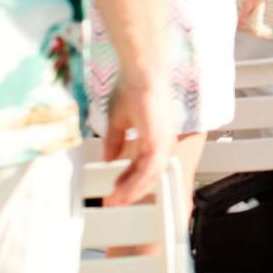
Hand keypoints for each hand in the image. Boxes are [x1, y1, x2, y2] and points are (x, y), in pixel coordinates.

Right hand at [101, 73, 169, 205]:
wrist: (140, 71)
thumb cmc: (132, 87)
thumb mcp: (119, 120)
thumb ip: (115, 141)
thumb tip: (109, 159)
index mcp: (156, 135)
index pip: (145, 164)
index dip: (130, 179)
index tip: (117, 189)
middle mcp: (163, 140)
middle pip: (151, 174)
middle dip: (132, 190)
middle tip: (116, 201)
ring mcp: (163, 140)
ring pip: (151, 174)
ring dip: (133, 189)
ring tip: (117, 200)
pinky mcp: (159, 139)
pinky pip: (150, 167)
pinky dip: (137, 181)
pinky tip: (124, 189)